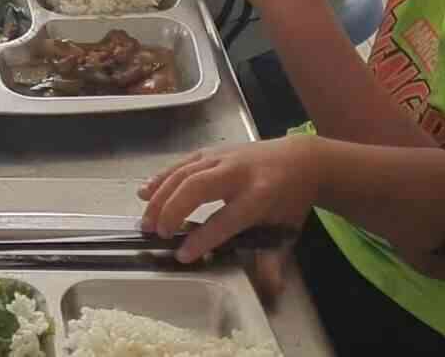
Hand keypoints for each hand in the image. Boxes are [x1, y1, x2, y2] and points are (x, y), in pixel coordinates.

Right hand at [137, 136, 321, 262]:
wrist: (301, 160)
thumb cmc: (290, 199)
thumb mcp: (287, 230)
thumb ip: (274, 260)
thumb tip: (272, 292)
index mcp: (260, 195)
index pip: (226, 219)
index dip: (202, 239)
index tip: (182, 255)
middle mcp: (238, 173)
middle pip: (198, 187)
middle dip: (172, 210)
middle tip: (157, 234)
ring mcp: (222, 157)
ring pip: (185, 173)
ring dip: (161, 196)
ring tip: (146, 221)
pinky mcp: (211, 151)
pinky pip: (181, 163)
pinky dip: (161, 177)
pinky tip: (144, 192)